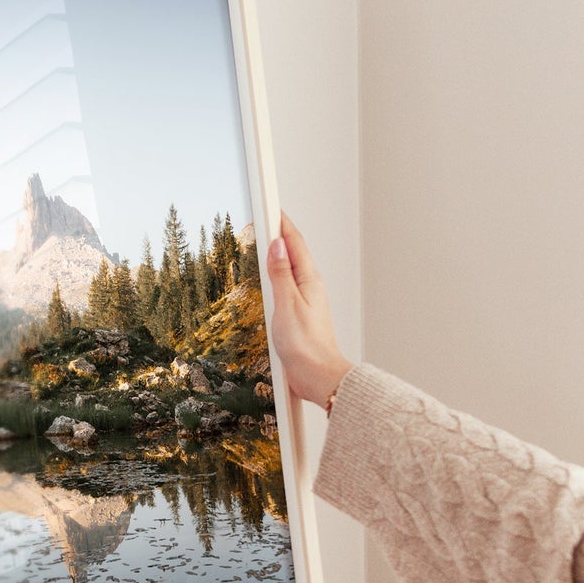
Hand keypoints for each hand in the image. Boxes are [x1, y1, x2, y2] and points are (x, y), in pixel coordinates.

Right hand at [266, 212, 352, 405]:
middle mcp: (309, 287)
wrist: (318, 376)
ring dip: (278, 254)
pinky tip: (270, 279)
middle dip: (279, 234)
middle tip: (266, 217)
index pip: (294, 243)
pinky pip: (287, 286)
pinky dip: (277, 275)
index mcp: (309, 280)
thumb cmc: (306, 346)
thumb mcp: (287, 305)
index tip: (271, 206)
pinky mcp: (299, 315)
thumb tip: (276, 245)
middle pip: (293, 252)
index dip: (282, 223)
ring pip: (290, 269)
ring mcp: (305, 301)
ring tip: (265, 241)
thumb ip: (280, 274)